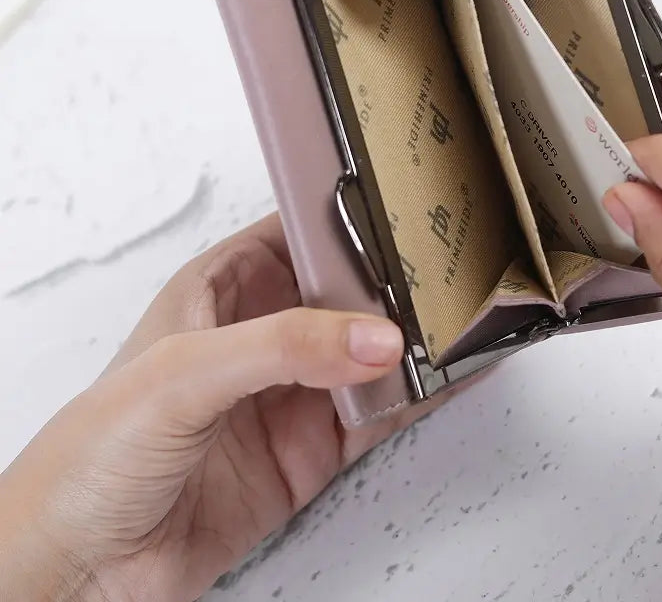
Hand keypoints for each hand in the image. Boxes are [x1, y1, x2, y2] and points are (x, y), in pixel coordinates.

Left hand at [0, 214, 437, 601]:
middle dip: (399, 281)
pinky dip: (420, 396)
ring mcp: (290, 393)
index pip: (301, 233)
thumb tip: (372, 336)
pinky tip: (452, 378)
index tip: (408, 211)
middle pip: (349, 292)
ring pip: (371, 352)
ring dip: (416, 340)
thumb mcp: (184, 374)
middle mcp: (262, 333)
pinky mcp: (310, 450)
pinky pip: (379, 414)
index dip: (352, 219)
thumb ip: (283, 347)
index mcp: (223, 286)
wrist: (79, 569)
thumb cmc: (90, 455)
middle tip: (453, 271)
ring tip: (468, 321)